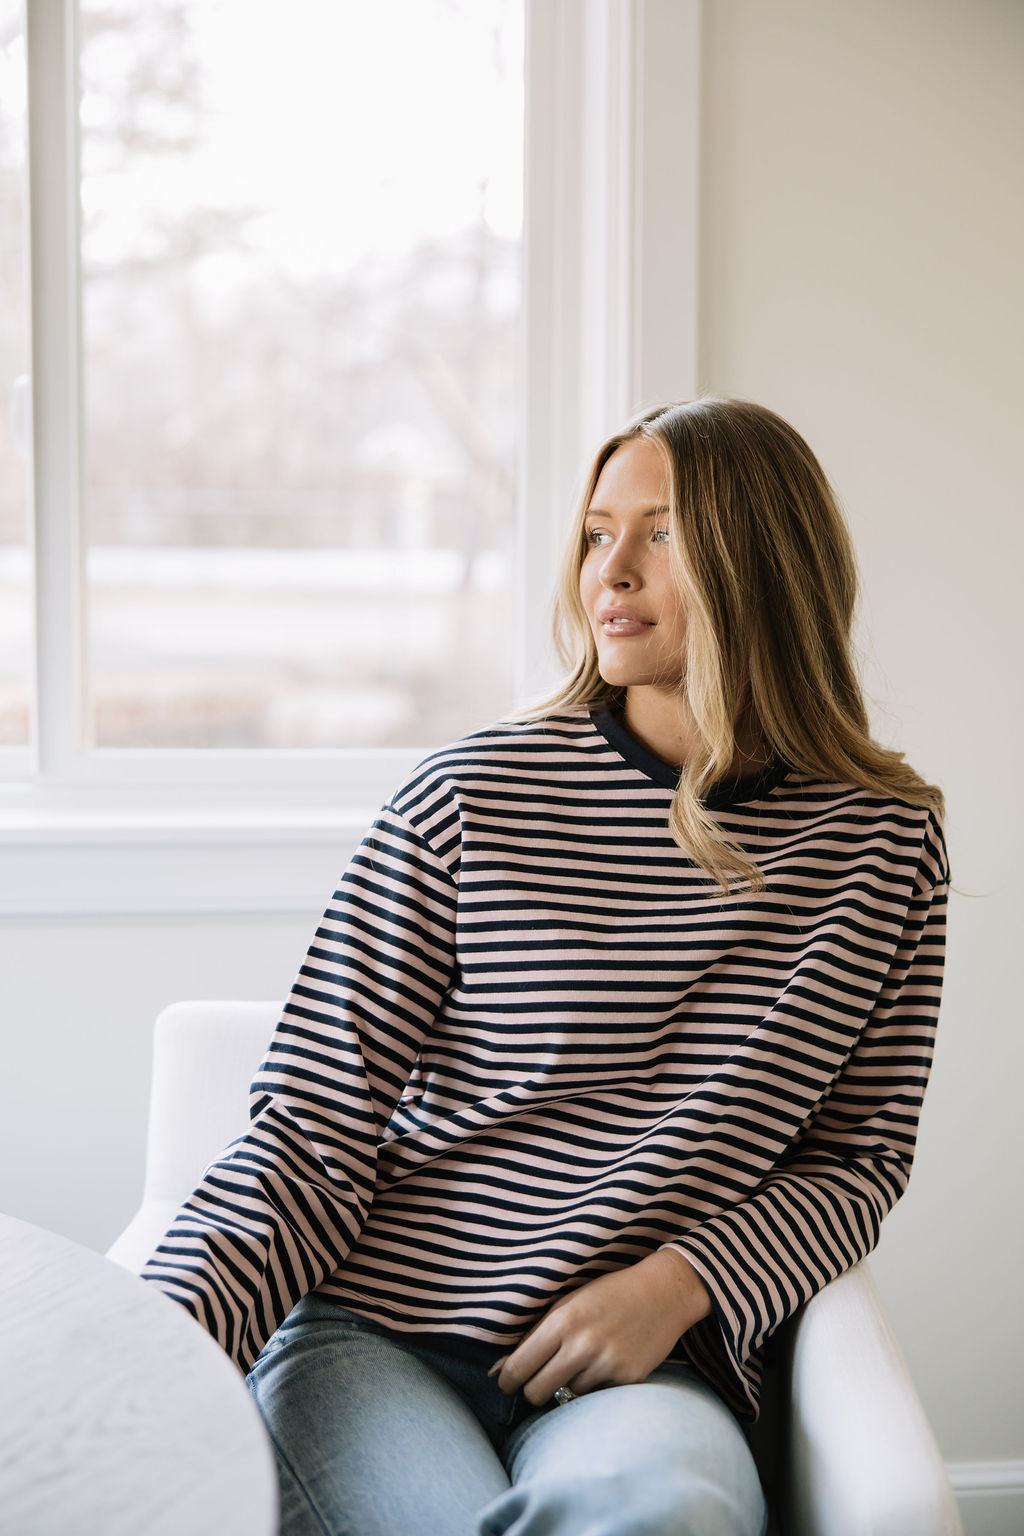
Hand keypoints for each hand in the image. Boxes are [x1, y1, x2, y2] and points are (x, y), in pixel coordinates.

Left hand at [490, 1247, 711, 1405]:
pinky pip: (596, 1396)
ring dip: (569, 1384)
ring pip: (568, 1395)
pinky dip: (595, 1386)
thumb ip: (533, 1335)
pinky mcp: (628, 1380)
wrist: (664, 1292)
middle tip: (538, 1381)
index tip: (506, 1382)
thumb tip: (496, 1371)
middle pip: (537, 1392)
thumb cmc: (609, 1293)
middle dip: (533, 1391)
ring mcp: (607, 1365)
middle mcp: (583, 1346)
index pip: (519, 1367)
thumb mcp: (568, 1302)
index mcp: (562, 1321)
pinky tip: (606, 1363)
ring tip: (585, 1359)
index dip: (507, 1380)